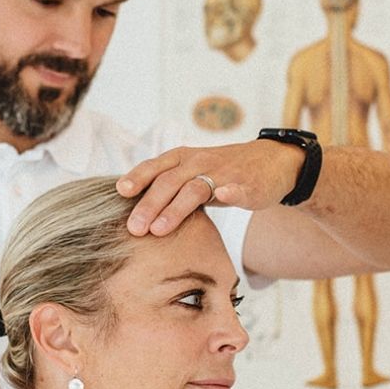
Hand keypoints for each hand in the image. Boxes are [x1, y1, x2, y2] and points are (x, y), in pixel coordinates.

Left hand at [117, 139, 303, 235]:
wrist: (270, 161)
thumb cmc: (221, 171)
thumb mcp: (190, 172)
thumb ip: (165, 185)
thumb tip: (132, 208)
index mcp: (182, 158)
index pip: (155, 167)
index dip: (137, 178)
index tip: (119, 193)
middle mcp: (199, 162)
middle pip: (169, 182)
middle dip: (149, 205)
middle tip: (134, 228)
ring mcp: (223, 173)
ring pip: (195, 188)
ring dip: (175, 208)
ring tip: (159, 229)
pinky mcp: (246, 184)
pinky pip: (236, 188)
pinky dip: (230, 192)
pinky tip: (223, 196)